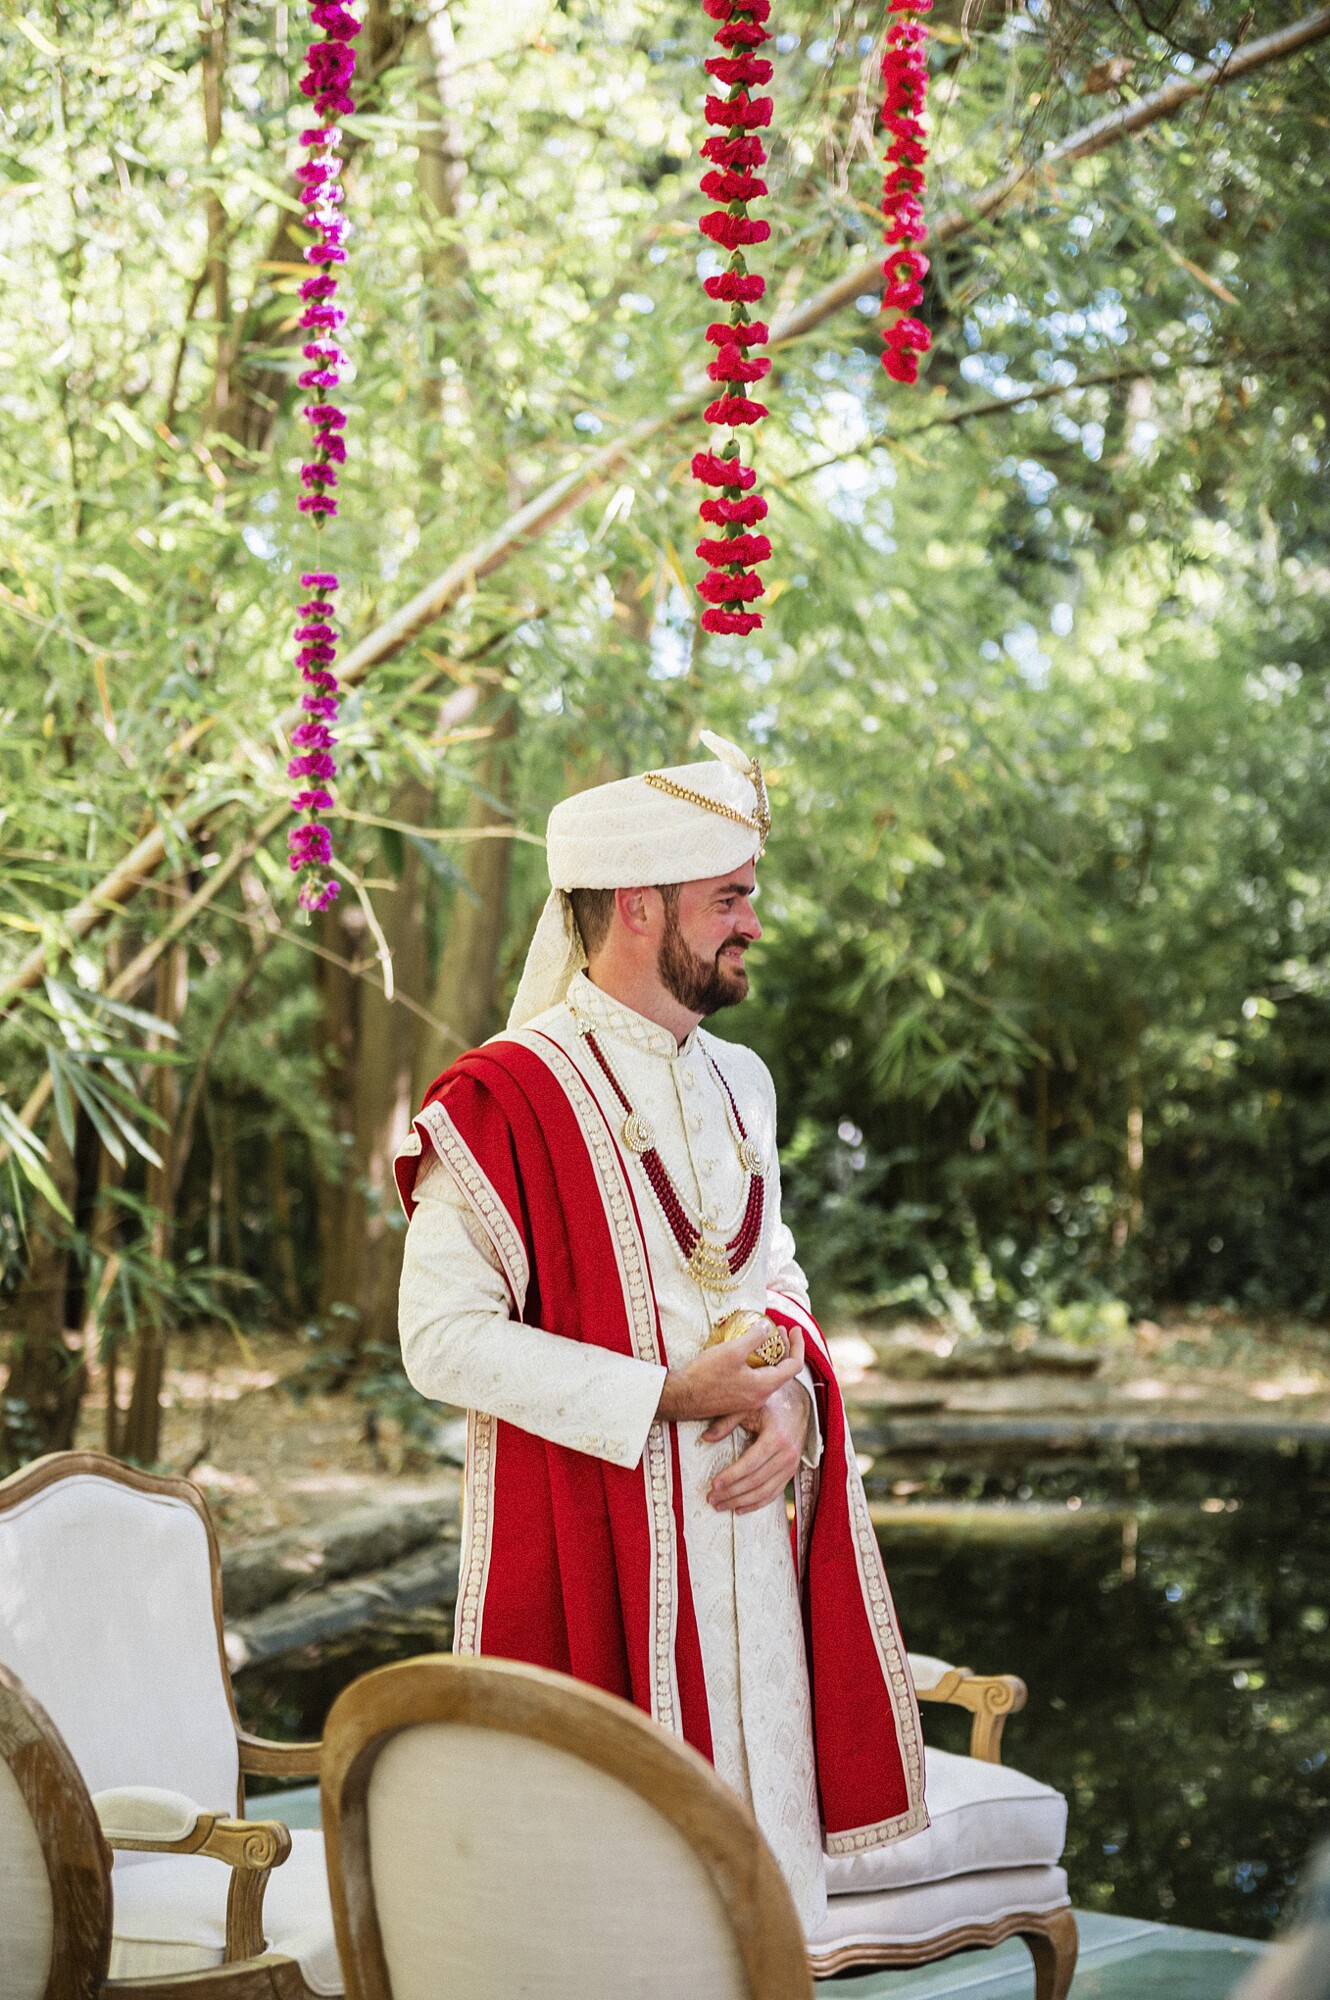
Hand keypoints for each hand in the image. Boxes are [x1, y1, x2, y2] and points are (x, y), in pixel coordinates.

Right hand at [656, 1320, 804, 1425]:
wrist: (681, 1398)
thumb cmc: (706, 1375)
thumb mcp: (732, 1350)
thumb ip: (754, 1337)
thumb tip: (767, 1327)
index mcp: (765, 1386)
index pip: (794, 1366)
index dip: (798, 1345)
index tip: (795, 1328)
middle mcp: (761, 1397)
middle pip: (783, 1371)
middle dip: (785, 1348)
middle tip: (779, 1329)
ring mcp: (749, 1401)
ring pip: (769, 1376)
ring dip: (771, 1356)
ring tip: (764, 1338)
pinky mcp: (737, 1401)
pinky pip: (756, 1381)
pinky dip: (759, 1365)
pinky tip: (747, 1354)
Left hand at [704, 1379, 810, 1513]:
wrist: (799, 1405)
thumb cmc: (770, 1404)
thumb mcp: (749, 1406)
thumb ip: (726, 1421)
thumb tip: (705, 1438)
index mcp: (776, 1437)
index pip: (751, 1464)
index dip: (731, 1476)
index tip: (714, 1484)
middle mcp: (787, 1454)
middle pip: (756, 1481)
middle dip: (732, 1492)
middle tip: (711, 1498)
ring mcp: (791, 1466)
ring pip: (764, 1492)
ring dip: (741, 1502)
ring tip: (720, 1505)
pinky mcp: (791, 1472)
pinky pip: (773, 1494)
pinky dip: (756, 1504)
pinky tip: (739, 1509)